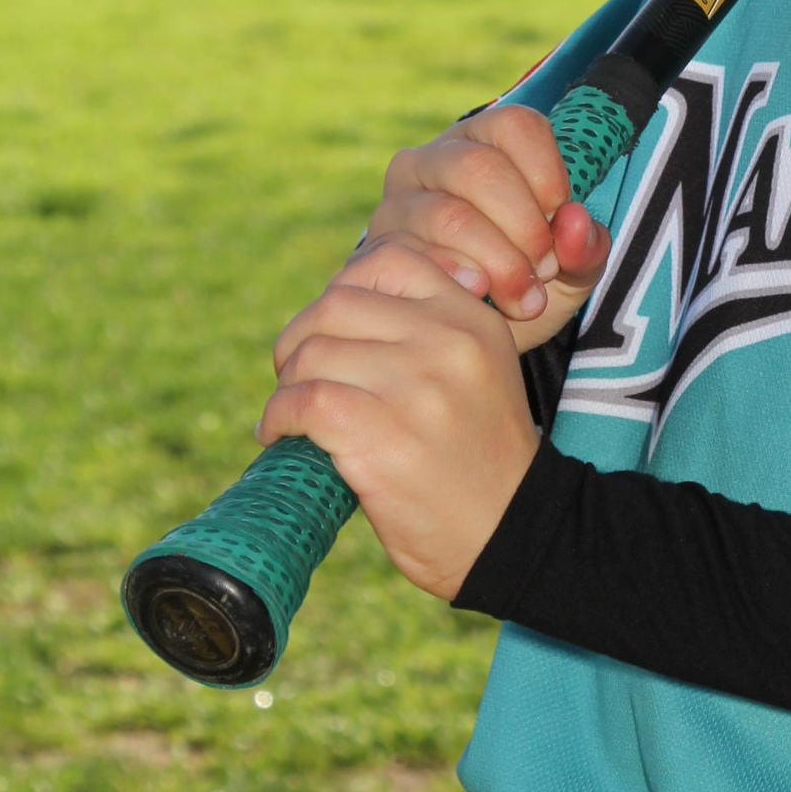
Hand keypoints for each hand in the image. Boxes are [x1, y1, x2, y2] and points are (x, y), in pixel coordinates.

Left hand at [260, 240, 540, 597]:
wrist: (512, 533)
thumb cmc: (481, 458)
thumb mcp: (480, 371)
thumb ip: (430, 330)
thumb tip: (338, 304)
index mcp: (473, 319)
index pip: (390, 257)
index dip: (345, 287)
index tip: (335, 330)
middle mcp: (447, 341)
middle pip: (337, 303)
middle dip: (301, 338)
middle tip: (297, 376)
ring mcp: (415, 385)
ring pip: (312, 353)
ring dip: (286, 385)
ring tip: (292, 415)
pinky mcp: (379, 432)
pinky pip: (302, 400)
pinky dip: (278, 418)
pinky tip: (281, 435)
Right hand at [363, 104, 610, 352]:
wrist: (472, 334)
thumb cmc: (527, 282)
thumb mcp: (571, 270)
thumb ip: (585, 248)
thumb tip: (574, 222)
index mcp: (486, 141)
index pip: (516, 126)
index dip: (547, 174)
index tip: (560, 218)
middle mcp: (434, 159)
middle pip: (479, 168)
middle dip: (523, 225)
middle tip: (545, 269)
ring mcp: (399, 201)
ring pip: (448, 215)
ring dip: (496, 261)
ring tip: (524, 297)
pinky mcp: (379, 246)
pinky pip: (414, 256)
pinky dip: (457, 281)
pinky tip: (480, 297)